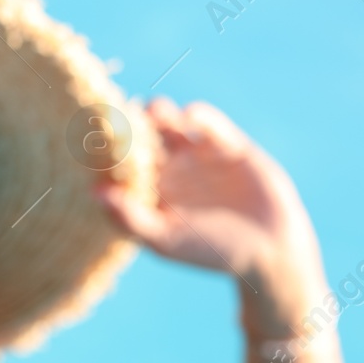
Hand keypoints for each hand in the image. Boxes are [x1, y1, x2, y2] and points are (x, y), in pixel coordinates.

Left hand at [96, 98, 327, 335]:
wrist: (270, 248)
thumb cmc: (212, 251)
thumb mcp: (166, 239)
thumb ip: (130, 218)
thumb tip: (94, 194)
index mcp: (149, 194)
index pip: (120, 169)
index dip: (107, 154)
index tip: (93, 139)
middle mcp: (169, 171)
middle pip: (141, 140)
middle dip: (131, 126)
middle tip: (119, 114)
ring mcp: (197, 156)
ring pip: (170, 125)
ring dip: (159, 114)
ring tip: (152, 111)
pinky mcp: (227, 145)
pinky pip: (209, 124)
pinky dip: (199, 116)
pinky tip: (189, 116)